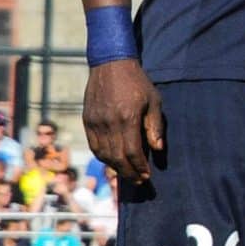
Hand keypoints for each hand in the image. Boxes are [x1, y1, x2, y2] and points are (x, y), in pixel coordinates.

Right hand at [81, 60, 164, 183]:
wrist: (111, 64)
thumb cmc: (137, 82)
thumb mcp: (153, 101)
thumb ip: (154, 126)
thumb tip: (157, 149)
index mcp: (127, 118)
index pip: (132, 152)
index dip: (139, 167)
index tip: (147, 175)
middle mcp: (108, 122)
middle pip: (116, 157)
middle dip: (128, 172)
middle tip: (139, 181)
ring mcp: (95, 122)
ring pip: (102, 154)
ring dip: (115, 167)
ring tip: (127, 174)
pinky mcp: (87, 120)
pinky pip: (93, 145)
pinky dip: (103, 157)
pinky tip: (113, 161)